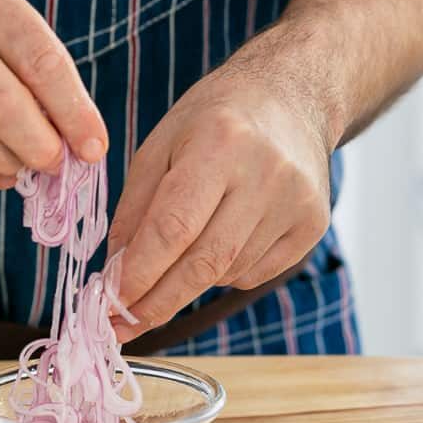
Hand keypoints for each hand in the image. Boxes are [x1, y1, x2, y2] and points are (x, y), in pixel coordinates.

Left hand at [106, 49, 332, 341]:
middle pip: (204, 262)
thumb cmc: (215, 117)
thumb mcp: (161, 144)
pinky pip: (254, 274)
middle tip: (122, 326)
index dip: (139, 274)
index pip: (173, 227)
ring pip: (226, 273)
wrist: (292, 96)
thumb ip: (135, 208)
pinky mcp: (313, 224)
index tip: (109, 305)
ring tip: (178, 252)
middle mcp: (266, 174)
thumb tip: (117, 272)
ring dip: (188, 279)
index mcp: (220, 143)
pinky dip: (223, 273)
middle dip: (157, 303)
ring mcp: (296, 202)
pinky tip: (218, 241)